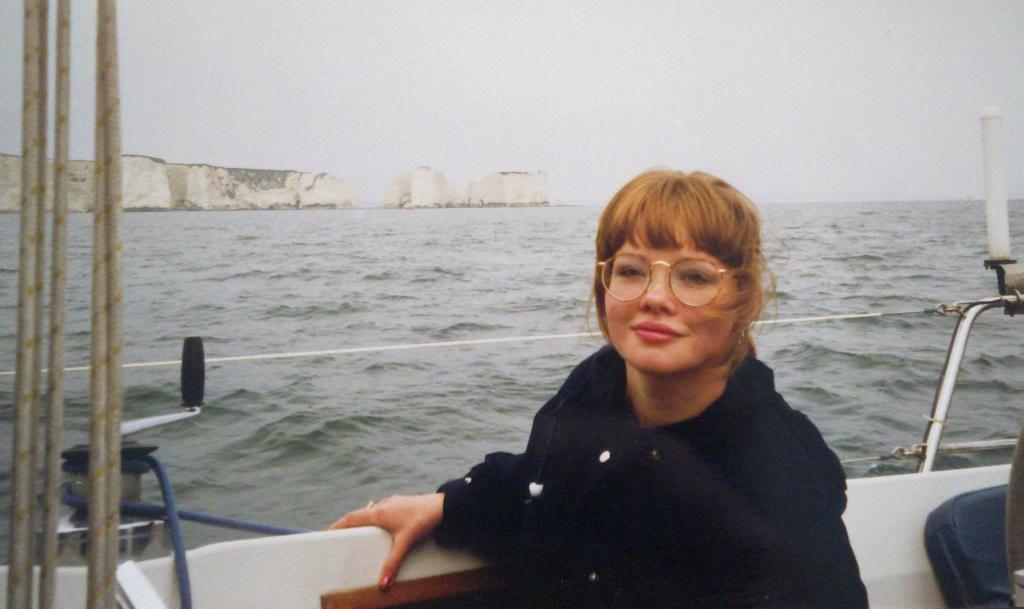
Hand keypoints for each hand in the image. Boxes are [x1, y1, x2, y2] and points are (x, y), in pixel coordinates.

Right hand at [328, 493, 444, 590]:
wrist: (443, 506)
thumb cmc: (423, 520)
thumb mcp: (406, 543)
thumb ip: (392, 564)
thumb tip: (382, 585)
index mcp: (378, 512)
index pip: (351, 518)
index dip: (337, 525)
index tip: (325, 532)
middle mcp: (382, 505)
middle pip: (358, 514)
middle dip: (347, 525)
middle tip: (338, 536)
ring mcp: (391, 503)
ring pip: (370, 511)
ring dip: (361, 521)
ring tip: (356, 534)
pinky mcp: (400, 504)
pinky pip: (380, 511)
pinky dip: (373, 519)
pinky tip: (380, 528)